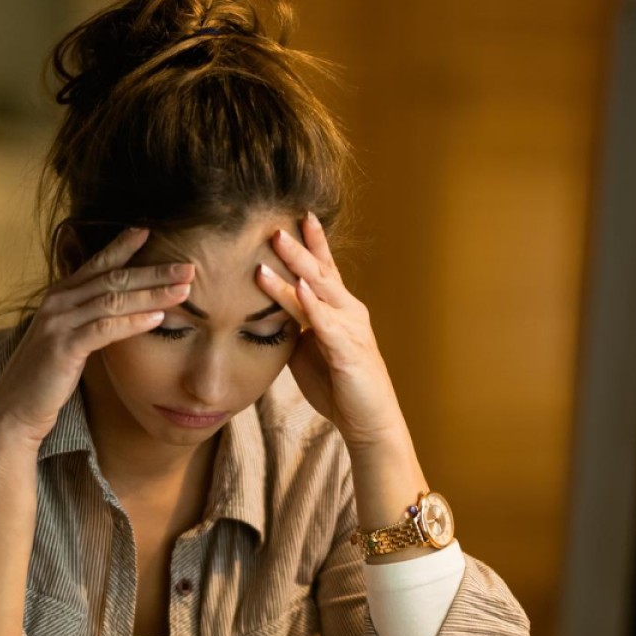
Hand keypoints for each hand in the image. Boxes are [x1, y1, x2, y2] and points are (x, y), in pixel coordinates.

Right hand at [0, 227, 193, 450]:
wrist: (15, 407)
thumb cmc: (47, 376)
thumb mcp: (70, 339)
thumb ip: (89, 319)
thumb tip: (122, 310)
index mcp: (60, 295)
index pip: (97, 264)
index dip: (123, 246)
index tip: (150, 231)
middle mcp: (58, 301)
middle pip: (114, 278)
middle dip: (154, 271)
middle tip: (188, 266)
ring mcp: (58, 322)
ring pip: (113, 299)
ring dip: (152, 293)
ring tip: (184, 289)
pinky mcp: (63, 347)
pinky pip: (105, 328)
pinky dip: (133, 321)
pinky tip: (158, 318)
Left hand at [255, 213, 403, 447]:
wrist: (367, 421)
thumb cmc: (338, 386)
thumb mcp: (310, 350)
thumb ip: (295, 327)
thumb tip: (267, 313)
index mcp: (340, 310)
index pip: (324, 269)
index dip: (312, 243)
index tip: (296, 215)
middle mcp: (349, 312)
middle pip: (320, 272)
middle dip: (298, 246)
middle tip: (274, 222)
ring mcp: (351, 329)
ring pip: (321, 291)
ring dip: (297, 267)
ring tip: (277, 244)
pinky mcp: (348, 351)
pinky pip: (327, 323)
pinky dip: (313, 304)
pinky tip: (299, 288)